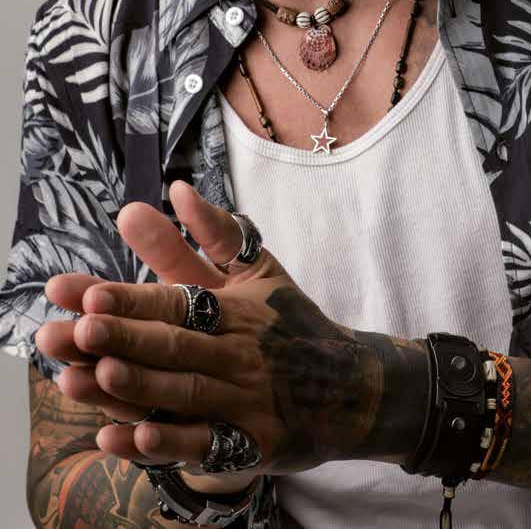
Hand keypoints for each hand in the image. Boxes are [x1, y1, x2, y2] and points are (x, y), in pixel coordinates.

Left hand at [39, 183, 426, 476]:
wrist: (353, 384)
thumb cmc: (292, 321)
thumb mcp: (260, 271)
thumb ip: (212, 234)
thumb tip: (176, 189)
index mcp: (236, 307)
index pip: (177, 300)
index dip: (132, 299)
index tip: (86, 294)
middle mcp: (239, 351)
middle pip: (174, 344)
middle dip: (121, 339)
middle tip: (72, 333)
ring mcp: (245, 400)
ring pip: (184, 392)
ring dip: (135, 387)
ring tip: (86, 378)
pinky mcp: (251, 444)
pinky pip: (206, 445)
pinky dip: (170, 444)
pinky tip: (132, 438)